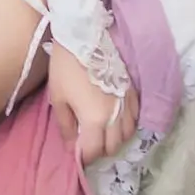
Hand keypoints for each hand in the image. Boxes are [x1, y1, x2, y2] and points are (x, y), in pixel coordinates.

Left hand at [46, 43, 138, 165]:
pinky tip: (115, 119)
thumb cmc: (66, 66)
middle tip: (87, 142)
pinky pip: (136, 118)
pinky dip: (126, 124)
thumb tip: (71, 146)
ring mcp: (129, 105)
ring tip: (101, 131)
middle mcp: (116, 117)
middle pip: (113, 147)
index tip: (76, 153)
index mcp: (95, 120)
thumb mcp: (58, 98)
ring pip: (127, 135)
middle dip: (99, 149)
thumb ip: (66, 125)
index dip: (83, 157)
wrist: (85, 36)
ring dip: (114, 139)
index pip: (93, 151)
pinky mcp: (135, 93)